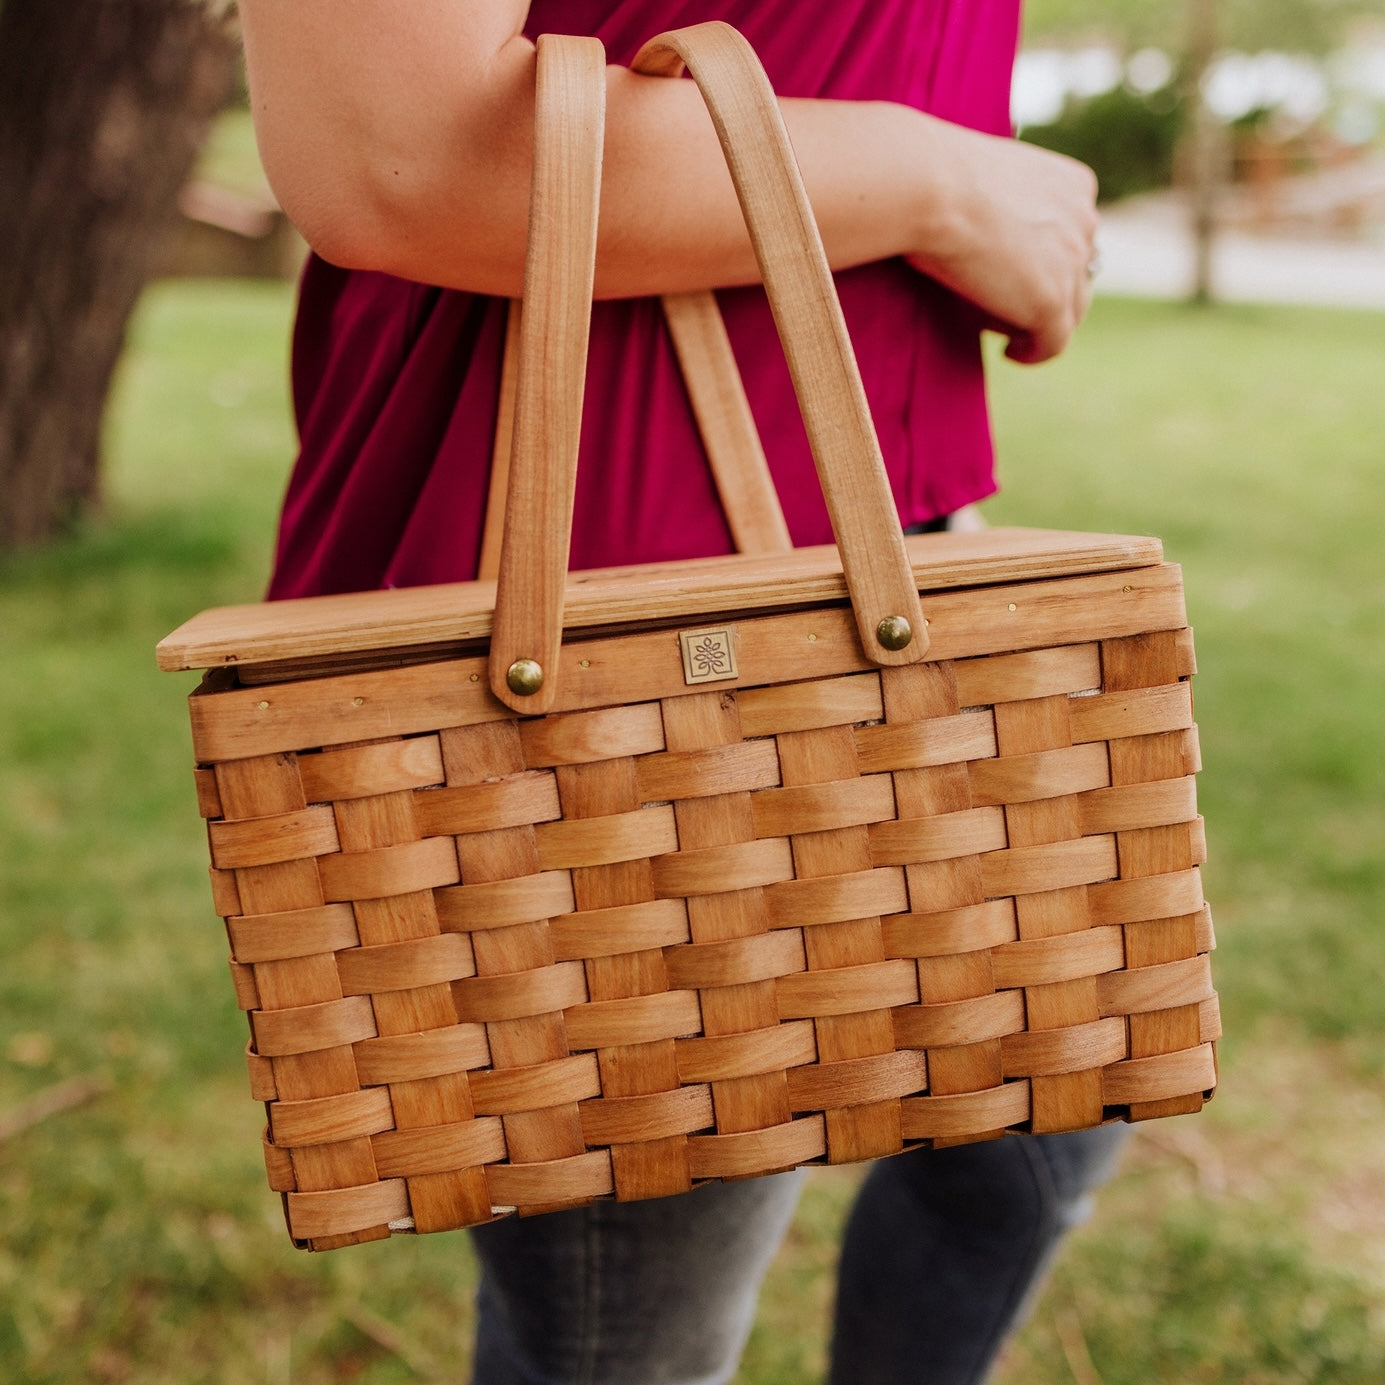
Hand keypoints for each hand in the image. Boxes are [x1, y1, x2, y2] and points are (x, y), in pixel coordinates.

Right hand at [906, 126, 1098, 363]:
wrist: (930, 187)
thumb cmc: (938, 177)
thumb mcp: (989, 180)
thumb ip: (1005, 203)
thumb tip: (987, 239)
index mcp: (1075, 186)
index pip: (1073, 234)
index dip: (1046, 259)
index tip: (1015, 273)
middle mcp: (1085, 222)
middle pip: (1077, 274)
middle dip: (1045, 291)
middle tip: (1006, 305)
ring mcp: (1072, 264)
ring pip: (1070, 310)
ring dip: (1037, 323)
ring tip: (1002, 329)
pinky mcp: (1051, 302)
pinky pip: (1052, 343)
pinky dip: (1033, 352)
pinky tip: (1009, 352)